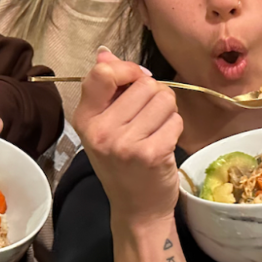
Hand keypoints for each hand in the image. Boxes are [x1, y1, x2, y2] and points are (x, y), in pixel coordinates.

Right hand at [73, 49, 182, 226]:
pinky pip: (176, 120)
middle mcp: (101, 131)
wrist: (137, 209)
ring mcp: (125, 144)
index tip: (135, 83)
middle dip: (154, 97)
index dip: (128, 69)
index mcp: (85, 119)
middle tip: (146, 122)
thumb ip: (107, 87)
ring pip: (165, 98)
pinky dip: (175, 129)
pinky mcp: (151, 153)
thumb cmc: (123, 162)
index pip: (103, 73)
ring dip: (167, 113)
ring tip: (155, 133)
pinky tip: (163, 146)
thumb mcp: (106, 125)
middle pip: (145, 84)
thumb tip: (104, 52)